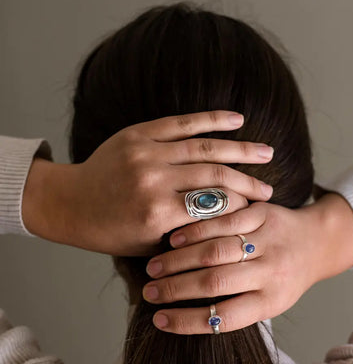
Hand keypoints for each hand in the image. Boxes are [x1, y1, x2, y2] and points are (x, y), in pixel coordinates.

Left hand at [22, 110, 274, 255]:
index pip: (213, 207)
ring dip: (240, 149)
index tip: (259, 207)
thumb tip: (229, 216)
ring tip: (266, 152)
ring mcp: (146, 152)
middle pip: (215, 176)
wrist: (72, 203)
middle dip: (249, 181)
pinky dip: (213, 120)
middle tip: (270, 187)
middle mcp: (153, 181)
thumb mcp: (150, 243)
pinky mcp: (139, 133)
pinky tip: (237, 119)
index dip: (241, 207)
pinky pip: (183, 122)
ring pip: (205, 148)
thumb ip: (188, 231)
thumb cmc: (111, 230)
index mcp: (156, 214)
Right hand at [143, 193, 352, 333]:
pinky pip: (224, 221)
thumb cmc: (287, 276)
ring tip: (155, 268)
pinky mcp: (262, 214)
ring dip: (179, 260)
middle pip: (215, 282)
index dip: (187, 321)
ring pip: (215, 250)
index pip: (224, 317)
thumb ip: (237, 304)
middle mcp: (271, 271)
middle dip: (175, 289)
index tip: (159, 320)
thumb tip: (183, 312)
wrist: (317, 241)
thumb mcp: (272, 299)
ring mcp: (266, 240)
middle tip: (149, 292)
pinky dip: (196, 231)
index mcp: (272, 300)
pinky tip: (175, 239)